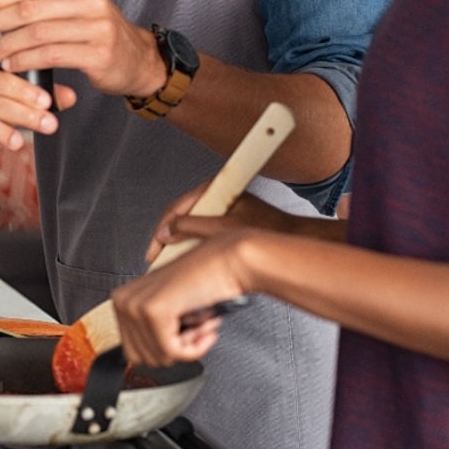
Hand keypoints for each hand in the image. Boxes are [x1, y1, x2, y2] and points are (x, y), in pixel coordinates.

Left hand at [0, 0, 164, 98]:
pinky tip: (11, 65)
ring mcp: (96, 27)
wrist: (136, 59)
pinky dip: (25, 61)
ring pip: (37, 33)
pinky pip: (50, 56)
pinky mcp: (97, 54)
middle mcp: (90, 0)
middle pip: (30, 8)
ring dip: (7, 45)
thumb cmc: (93, 32)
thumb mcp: (66, 9)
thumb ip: (28, 3)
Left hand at [113, 231, 249, 367]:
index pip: (132, 351)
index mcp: (122, 299)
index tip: (183, 334)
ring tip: (202, 324)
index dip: (164, 350)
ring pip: (159, 357)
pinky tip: (206, 328)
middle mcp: (123, 300)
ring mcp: (136, 305)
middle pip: (143, 359)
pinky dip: (195, 348)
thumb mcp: (167, 307)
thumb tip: (149, 360)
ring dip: (189, 347)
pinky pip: (173, 352)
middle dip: (176, 350)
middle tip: (196, 330)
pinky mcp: (155, 311)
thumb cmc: (204, 282)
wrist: (227, 261)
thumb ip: (150, 330)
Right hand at [145, 190, 297, 262]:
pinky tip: (190, 258)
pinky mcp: (226, 220)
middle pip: (181, 216)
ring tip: (171, 260)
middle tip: (158, 257)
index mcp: (214, 188)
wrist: (294, 238)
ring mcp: (221, 207)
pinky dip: (192, 245)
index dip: (162, 229)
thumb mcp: (223, 229)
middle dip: (167, 237)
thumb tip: (168, 232)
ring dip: (179, 243)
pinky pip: (201, 231)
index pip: (176, 207)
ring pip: (190, 225)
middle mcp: (216, 195)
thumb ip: (191, 228)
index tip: (155, 248)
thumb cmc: (268, 229)